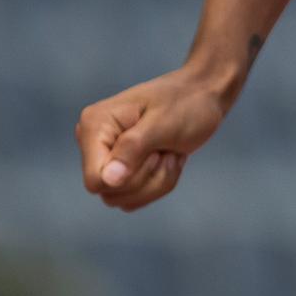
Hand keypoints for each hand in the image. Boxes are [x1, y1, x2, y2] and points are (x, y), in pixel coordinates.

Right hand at [74, 66, 230, 211]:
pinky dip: (159, 183)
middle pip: (111, 193)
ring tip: (167, 152)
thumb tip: (108, 180)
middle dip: (148, 177)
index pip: (95, 180)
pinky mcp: (122, 171)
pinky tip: (167, 158)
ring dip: (157, 181)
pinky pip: (136, 199)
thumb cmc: (184, 103)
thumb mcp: (162, 123)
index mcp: (94, 125)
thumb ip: (133, 149)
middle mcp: (93, 143)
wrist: (202, 96)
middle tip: (165, 148)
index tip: (153, 150)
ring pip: (125, 199)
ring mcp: (107, 159)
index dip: (128, 178)